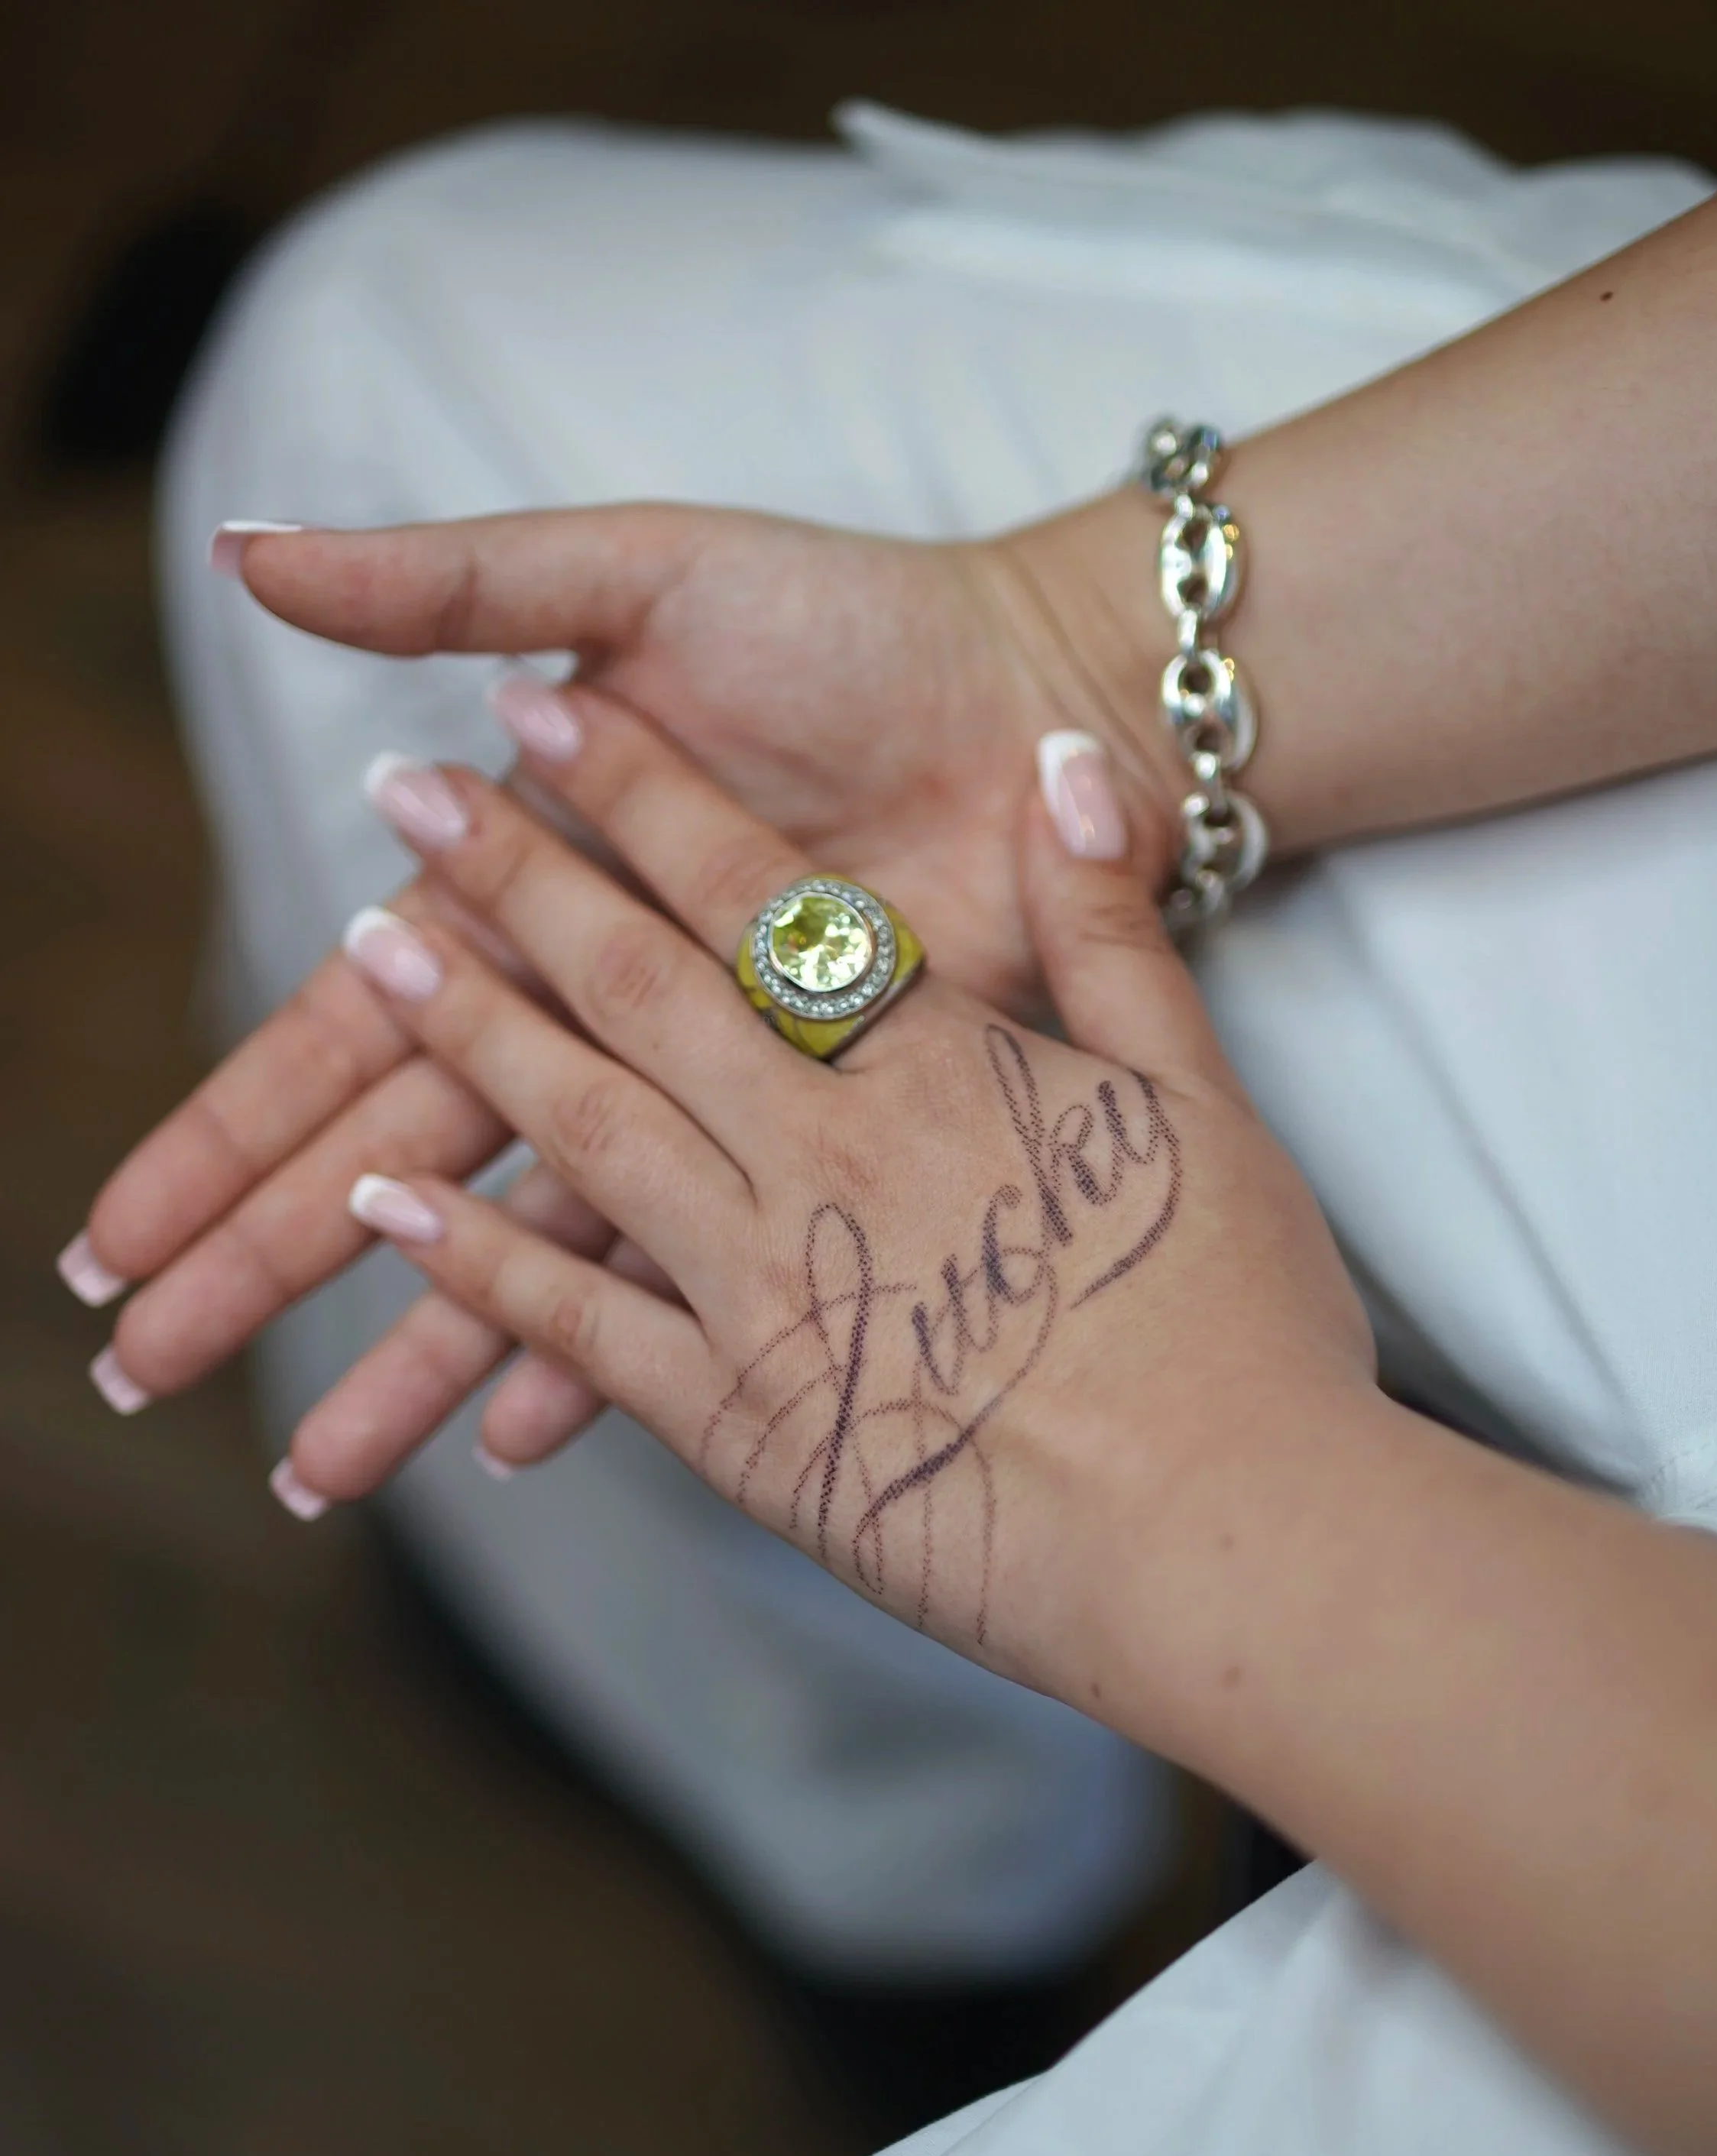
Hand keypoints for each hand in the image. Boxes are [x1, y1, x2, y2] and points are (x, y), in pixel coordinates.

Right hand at [70, 500, 1176, 1483]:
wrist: (1033, 693)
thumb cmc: (841, 626)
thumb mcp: (630, 574)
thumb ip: (448, 584)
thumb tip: (247, 555)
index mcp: (525, 898)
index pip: (336, 1038)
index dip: (222, 1134)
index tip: (115, 1236)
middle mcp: (591, 1015)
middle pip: (393, 1165)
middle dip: (266, 1265)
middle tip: (144, 1368)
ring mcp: (696, 1092)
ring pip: (523, 1247)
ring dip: (416, 1354)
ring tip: (318, 1471)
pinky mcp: (806, 1137)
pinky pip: (695, 1267)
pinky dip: (608, 1350)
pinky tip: (514, 1436)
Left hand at [260, 680, 1371, 1685]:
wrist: (1225, 1541)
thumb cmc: (1243, 1327)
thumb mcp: (1204, 1102)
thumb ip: (1111, 934)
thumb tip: (1065, 766)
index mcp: (940, 1071)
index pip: (764, 898)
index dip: (648, 792)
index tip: (547, 709)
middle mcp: (827, 1157)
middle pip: (642, 990)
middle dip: (518, 876)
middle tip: (408, 787)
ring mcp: (768, 1290)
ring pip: (585, 1129)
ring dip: (470, 1030)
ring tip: (370, 946)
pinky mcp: (740, 1423)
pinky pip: (581, 1325)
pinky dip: (476, 1265)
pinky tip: (393, 1208)